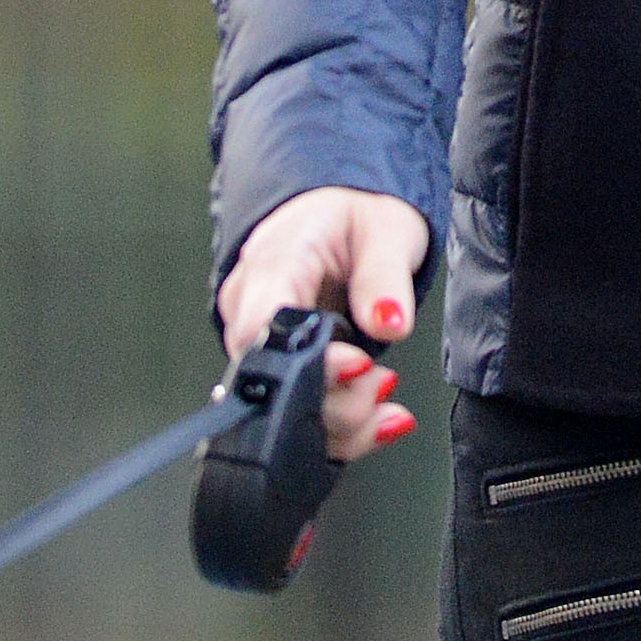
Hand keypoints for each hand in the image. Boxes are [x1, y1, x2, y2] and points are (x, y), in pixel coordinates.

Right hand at [218, 186, 431, 464]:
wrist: (347, 213)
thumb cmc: (359, 216)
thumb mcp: (387, 231)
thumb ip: (385, 278)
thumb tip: (389, 322)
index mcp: (274, 261)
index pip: (260, 328)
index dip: (306, 363)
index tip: (358, 364)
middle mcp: (252, 306)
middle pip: (271, 381)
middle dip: (336, 398)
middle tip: (381, 380)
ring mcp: (260, 342)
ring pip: (282, 409)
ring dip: (344, 419)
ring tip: (385, 393)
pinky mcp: (279, 368)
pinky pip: (299, 413)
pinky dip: (344, 428)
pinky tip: (381, 420)